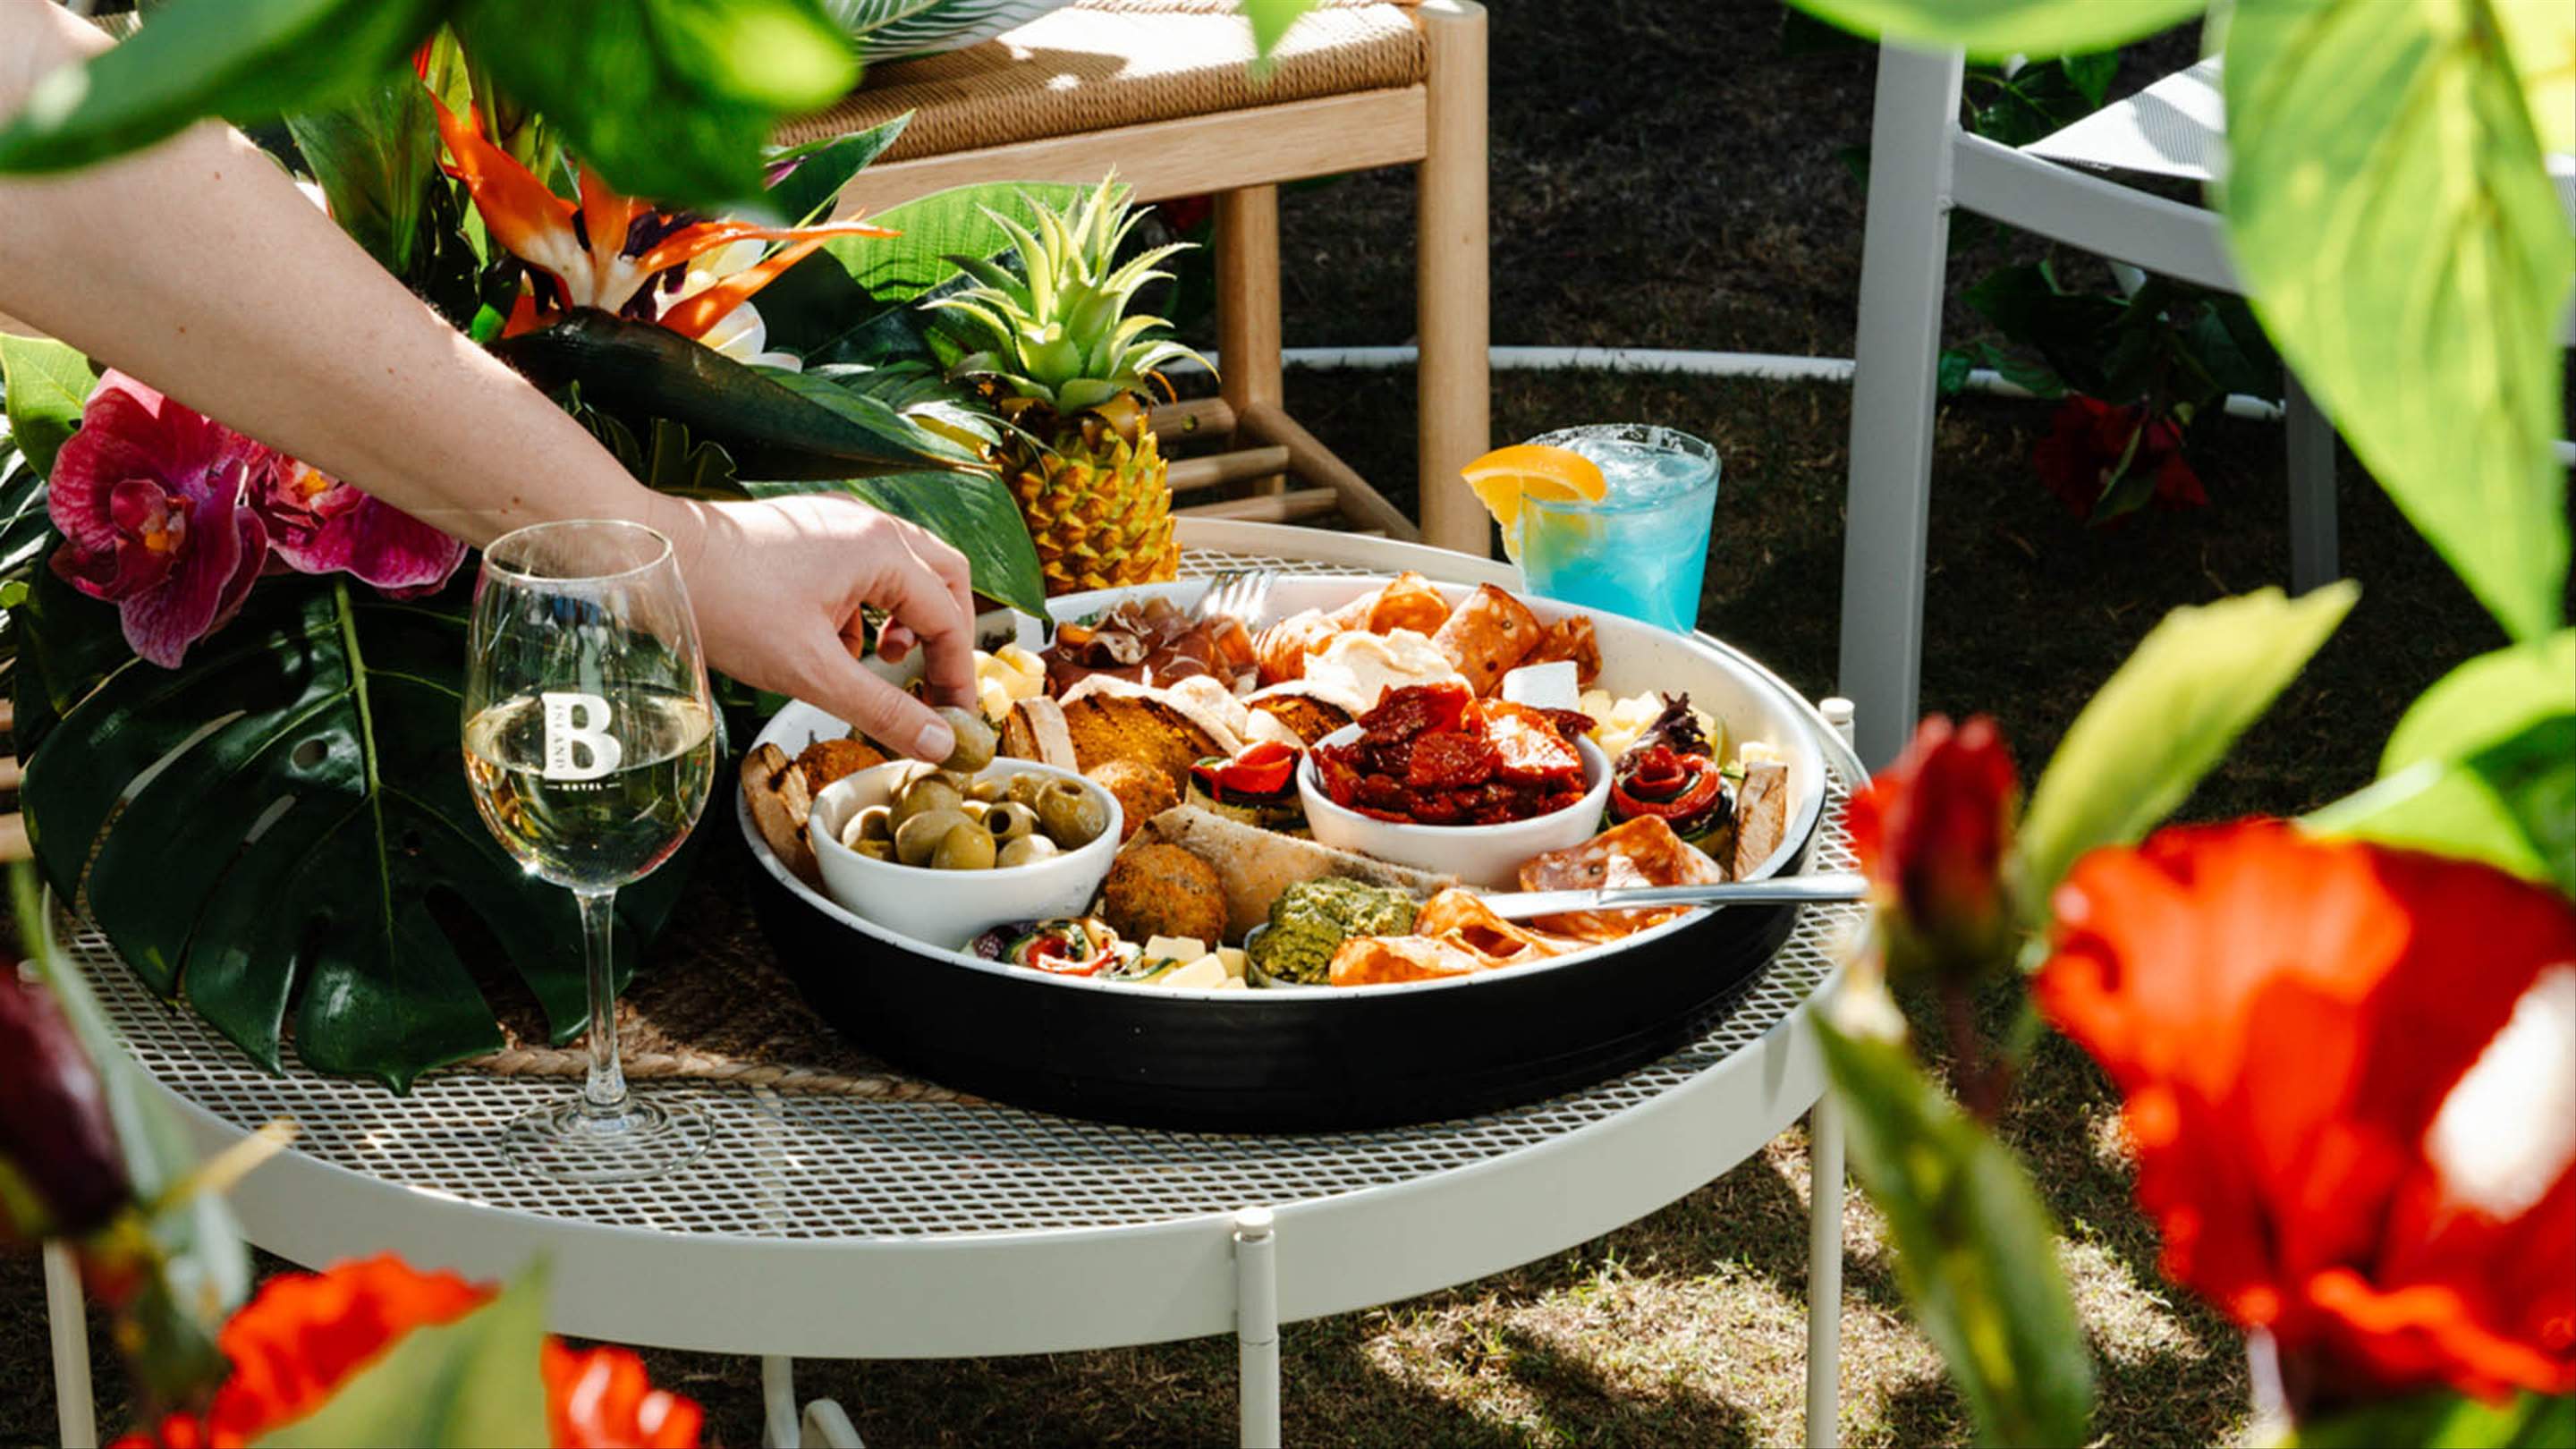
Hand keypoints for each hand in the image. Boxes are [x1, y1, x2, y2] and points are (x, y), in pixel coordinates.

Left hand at [656, 494, 977, 760]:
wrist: (657, 556)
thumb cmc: (728, 604)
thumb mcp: (812, 672)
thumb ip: (882, 708)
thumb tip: (938, 742)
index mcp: (882, 550)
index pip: (948, 617)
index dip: (957, 673)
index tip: (952, 717)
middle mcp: (868, 526)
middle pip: (942, 578)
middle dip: (945, 634)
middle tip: (934, 683)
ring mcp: (837, 522)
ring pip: (903, 570)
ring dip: (906, 619)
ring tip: (882, 660)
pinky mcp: (809, 531)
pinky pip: (862, 568)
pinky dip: (865, 608)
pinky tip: (833, 643)